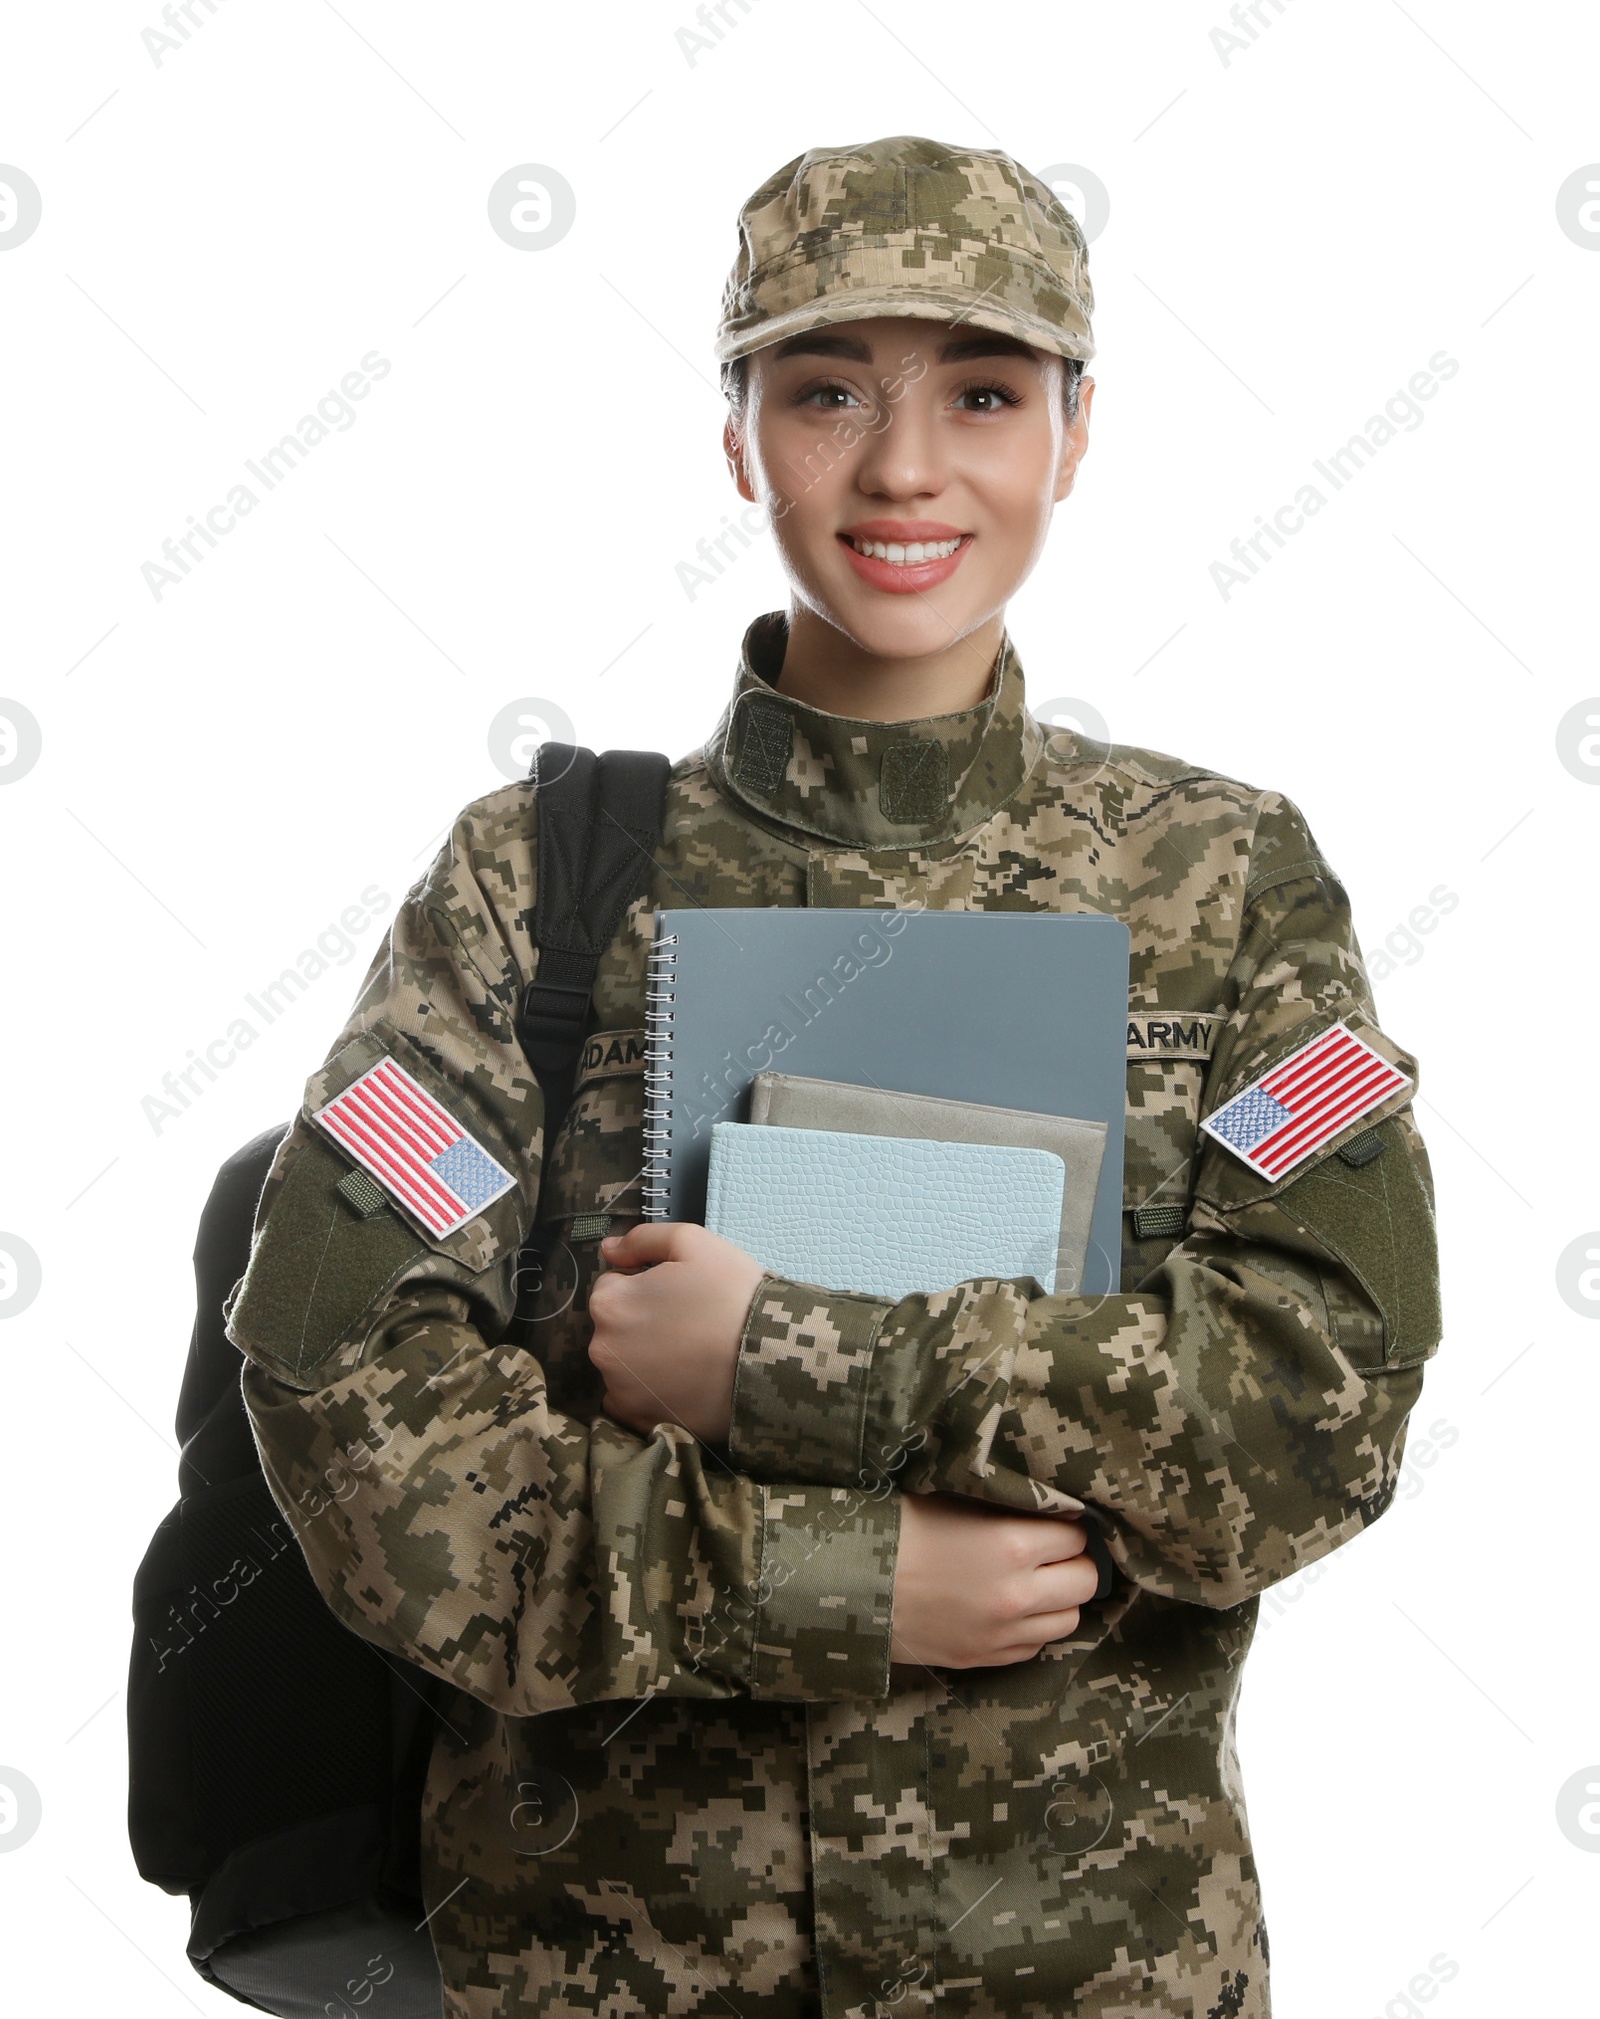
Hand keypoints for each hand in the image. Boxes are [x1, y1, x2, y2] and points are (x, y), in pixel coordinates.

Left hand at [587, 1221, 765, 1444]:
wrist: (770, 1359)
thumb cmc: (732, 1296)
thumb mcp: (693, 1243)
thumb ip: (642, 1239)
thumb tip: (609, 1249)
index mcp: (610, 1303)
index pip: (613, 1286)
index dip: (646, 1286)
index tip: (677, 1295)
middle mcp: (603, 1349)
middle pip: (615, 1327)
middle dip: (642, 1322)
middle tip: (688, 1323)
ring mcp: (620, 1390)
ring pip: (624, 1364)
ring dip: (645, 1358)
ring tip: (691, 1354)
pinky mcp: (640, 1420)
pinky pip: (634, 1401)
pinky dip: (651, 1392)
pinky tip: (683, 1382)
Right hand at [890, 1494, 1099, 1669]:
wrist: (850, 1584)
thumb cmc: (898, 1530)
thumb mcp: (956, 1500)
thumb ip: (1007, 1507)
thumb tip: (1046, 1506)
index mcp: (1012, 1545)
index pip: (1077, 1537)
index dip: (1067, 1525)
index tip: (1054, 1521)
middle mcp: (1017, 1594)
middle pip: (1085, 1582)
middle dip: (1074, 1563)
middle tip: (1053, 1552)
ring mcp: (1002, 1633)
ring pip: (1068, 1620)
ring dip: (1059, 1599)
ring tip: (1036, 1583)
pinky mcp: (984, 1658)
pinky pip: (1035, 1647)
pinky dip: (1032, 1628)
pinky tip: (1010, 1610)